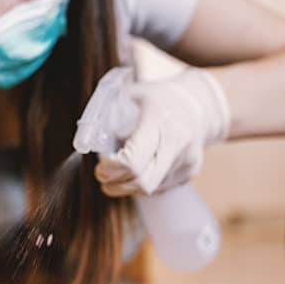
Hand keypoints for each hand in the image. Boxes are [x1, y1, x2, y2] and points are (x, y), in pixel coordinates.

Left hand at [94, 68, 229, 196]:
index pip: (133, 161)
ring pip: (150, 189)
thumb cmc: (158, 98)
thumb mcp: (131, 94)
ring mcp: (187, 161)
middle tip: (103, 176)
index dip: (110, 170)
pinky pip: (160, 188)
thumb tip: (86, 138)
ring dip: (127, 186)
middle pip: (142, 182)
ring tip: (117, 172)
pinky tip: (138, 169)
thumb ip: (108, 112)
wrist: (198, 103)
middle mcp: (178, 144)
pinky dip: (143, 183)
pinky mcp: (190, 172)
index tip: (100, 166)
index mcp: (160, 122)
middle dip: (116, 184)